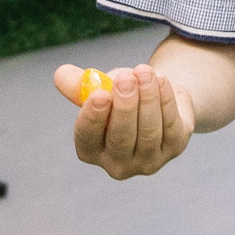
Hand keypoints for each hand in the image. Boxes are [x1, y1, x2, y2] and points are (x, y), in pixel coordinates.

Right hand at [56, 62, 194, 179]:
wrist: (157, 98)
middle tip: (126, 79)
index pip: (87, 139)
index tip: (99, 94)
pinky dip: (165, 99)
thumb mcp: (99, 88)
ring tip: (144, 71)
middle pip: (120, 139)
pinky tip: (160, 80)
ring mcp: (148, 160)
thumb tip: (61, 74)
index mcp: (92, 150)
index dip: (93, 118)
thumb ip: (80, 85)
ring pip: (148, 131)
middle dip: (124, 107)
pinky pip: (170, 125)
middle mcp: (118, 163)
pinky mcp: (174, 148)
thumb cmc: (121, 96)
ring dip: (147, 98)